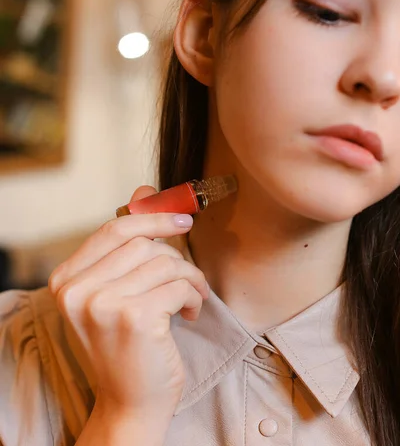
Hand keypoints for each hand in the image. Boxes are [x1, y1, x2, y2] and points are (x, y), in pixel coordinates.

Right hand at [48, 185, 209, 422]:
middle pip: (143, 243)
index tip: (181, 220)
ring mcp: (103, 304)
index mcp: (66, 279)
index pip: (114, 228)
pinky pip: (180, 284)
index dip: (152, 218)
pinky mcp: (135, 318)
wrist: (132, 402)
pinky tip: (189, 314)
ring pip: (165, 262)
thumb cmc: (127, 343)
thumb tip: (144, 190)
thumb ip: (128, 242)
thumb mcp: (119, 290)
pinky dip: (194, 296)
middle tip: (188, 279)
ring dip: (189, 278)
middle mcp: (77, 290)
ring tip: (190, 299)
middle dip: (176, 257)